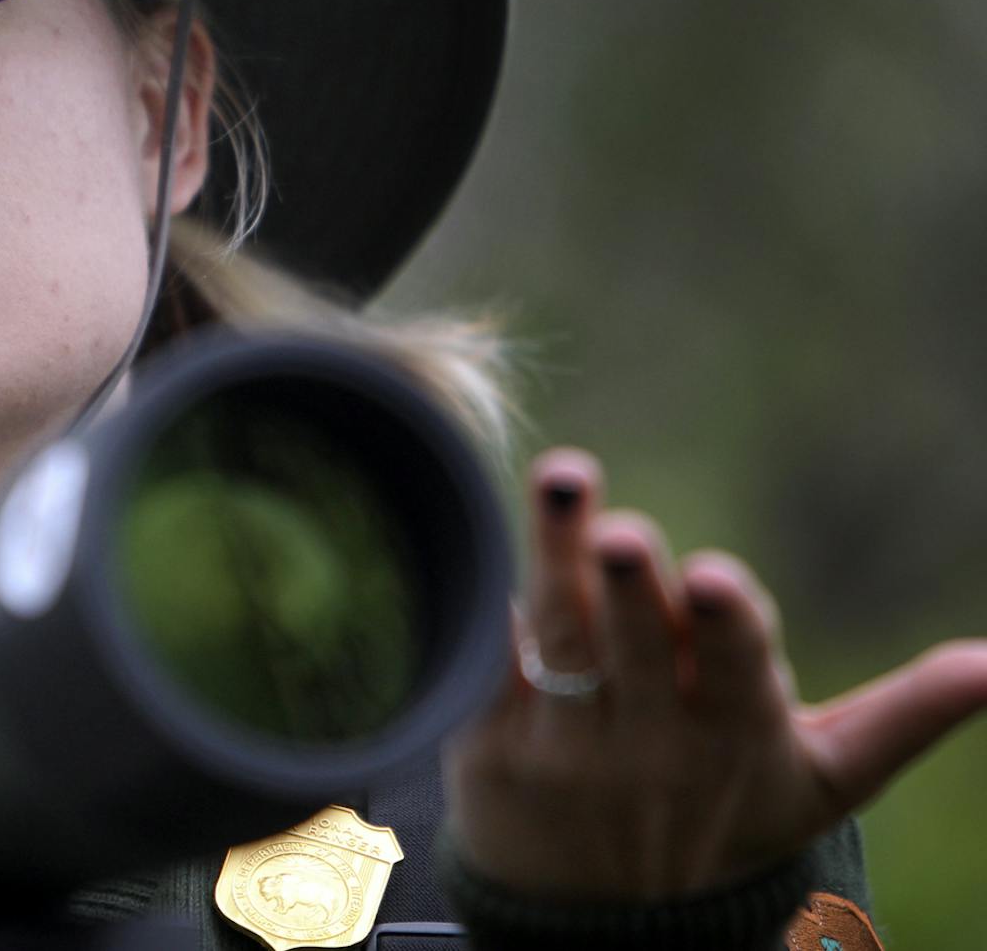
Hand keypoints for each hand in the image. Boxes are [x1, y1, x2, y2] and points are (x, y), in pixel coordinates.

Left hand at [444, 446, 986, 897]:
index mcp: (736, 736)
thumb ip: (907, 715)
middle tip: (618, 533)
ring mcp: (564, 747)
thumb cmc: (727, 813)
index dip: (723, 626)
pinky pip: (486, 667)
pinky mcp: (489, 744)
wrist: (610, 919)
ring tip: (563, 484)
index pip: (733, 671)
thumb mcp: (823, 778)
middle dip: (626, 588)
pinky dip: (486, 611)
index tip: (711, 578)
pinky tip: (485, 549)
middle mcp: (648, 742)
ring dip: (552, 561)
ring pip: (556, 644)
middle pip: (630, 648)